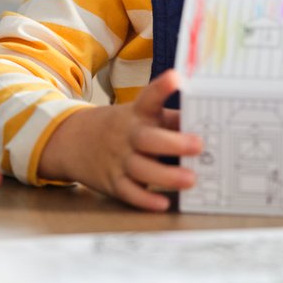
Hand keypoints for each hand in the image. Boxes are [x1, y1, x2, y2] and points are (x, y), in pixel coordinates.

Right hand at [36, 69, 202, 211]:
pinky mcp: (113, 182)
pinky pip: (129, 192)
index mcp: (137, 114)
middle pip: (147, 138)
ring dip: (166, 175)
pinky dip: (145, 199)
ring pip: (141, 168)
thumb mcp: (141, 116)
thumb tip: (211, 124)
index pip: (148, 98)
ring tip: (190, 179)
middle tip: (199, 145)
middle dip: (173, 142)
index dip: (161, 88)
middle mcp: (127, 135)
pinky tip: (163, 203)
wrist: (71, 141)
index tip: (176, 78)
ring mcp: (119, 159)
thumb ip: (171, 120)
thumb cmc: (122, 128)